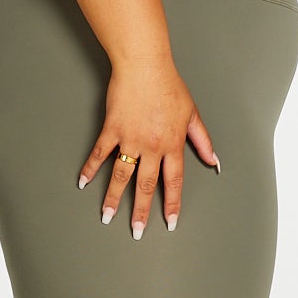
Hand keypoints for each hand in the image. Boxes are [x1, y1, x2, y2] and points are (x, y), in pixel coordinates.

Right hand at [78, 59, 219, 236]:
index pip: (173, 181)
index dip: (172, 204)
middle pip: (146, 185)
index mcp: (172, 144)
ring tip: (106, 216)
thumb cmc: (169, 86)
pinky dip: (91, 169)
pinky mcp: (112, 129)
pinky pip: (100, 153)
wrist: (145, 66)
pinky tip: (84, 182)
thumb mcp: (192, 114)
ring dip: (113, 198)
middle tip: (136, 231)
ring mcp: (130, 139)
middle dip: (140, 211)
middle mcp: (152, 146)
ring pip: (121, 175)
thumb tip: (214, 160)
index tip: (169, 223)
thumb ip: (202, 140)